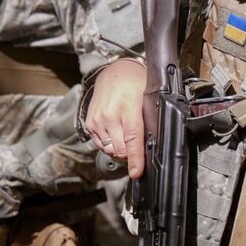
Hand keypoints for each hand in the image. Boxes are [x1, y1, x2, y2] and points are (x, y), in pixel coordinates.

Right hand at [86, 58, 145, 178]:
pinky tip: (116, 131)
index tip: (137, 172)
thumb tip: (154, 145)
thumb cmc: (134, 84)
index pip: (132, 139)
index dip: (135, 159)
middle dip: (130, 153)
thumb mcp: (148, 98)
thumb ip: (149, 121)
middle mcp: (109, 115)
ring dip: (119, 149)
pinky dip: (110, 144)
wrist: (113, 73)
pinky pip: (101, 145)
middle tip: (137, 146)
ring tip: (125, 134)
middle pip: (120, 150)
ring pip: (110, 150)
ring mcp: (97, 120)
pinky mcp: (90, 124)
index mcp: (127, 108)